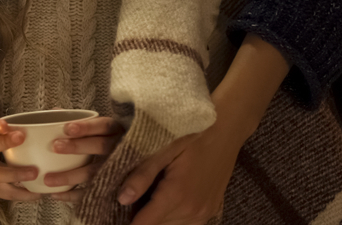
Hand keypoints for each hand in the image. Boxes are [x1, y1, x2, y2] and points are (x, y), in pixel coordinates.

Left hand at [44, 116, 124, 202]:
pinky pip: (94, 192)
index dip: (86, 126)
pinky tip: (56, 194)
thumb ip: (82, 122)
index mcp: (117, 131)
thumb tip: (56, 112)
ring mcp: (118, 169)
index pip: (104, 126)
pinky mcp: (113, 187)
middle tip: (55, 146)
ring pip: (95, 172)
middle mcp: (120, 148)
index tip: (67, 127)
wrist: (139, 166)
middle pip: (101, 146)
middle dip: (78, 146)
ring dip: (71, 176)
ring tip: (48, 179)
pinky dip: (73, 195)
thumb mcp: (104, 130)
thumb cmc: (113, 143)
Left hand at [117, 124, 240, 224]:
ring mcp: (204, 213)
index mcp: (177, 195)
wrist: (227, 127)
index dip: (127, 219)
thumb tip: (122, 199)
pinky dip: (172, 217)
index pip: (144, 224)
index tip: (115, 211)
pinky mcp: (211, 211)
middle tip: (128, 200)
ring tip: (146, 199)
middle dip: (140, 217)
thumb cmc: (192, 132)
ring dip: (157, 218)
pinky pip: (187, 224)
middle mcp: (193, 211)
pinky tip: (165, 200)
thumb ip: (142, 174)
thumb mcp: (163, 147)